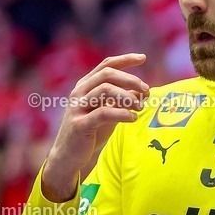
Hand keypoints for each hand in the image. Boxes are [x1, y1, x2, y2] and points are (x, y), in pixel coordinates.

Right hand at [41, 54, 148, 201]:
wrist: (68, 156)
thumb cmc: (90, 132)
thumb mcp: (108, 112)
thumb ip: (122, 100)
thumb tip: (143, 91)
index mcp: (85, 86)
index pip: (106, 65)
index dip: (125, 59)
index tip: (143, 58)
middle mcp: (79, 92)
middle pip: (107, 74)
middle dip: (130, 79)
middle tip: (146, 90)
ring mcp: (78, 108)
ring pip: (105, 90)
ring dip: (128, 96)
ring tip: (140, 107)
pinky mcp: (80, 125)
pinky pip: (103, 113)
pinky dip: (122, 113)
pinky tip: (132, 118)